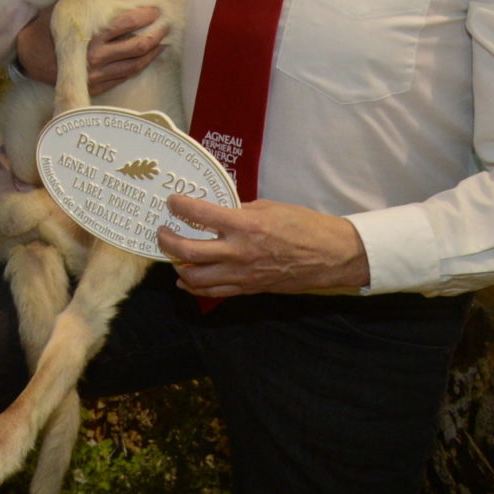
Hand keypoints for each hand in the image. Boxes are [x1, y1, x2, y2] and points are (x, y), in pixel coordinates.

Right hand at [13, 3, 165, 92]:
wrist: (30, 57)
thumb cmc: (48, 27)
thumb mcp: (66, 5)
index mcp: (90, 34)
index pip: (128, 22)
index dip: (145, 15)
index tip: (155, 9)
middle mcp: (95, 56)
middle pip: (138, 45)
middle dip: (156, 34)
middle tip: (165, 25)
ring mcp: (97, 74)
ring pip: (136, 64)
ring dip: (153, 52)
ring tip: (161, 42)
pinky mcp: (96, 86)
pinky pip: (125, 76)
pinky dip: (140, 66)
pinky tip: (147, 58)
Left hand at [158, 194, 369, 296]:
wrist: (331, 256)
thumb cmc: (304, 226)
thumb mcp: (269, 208)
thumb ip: (240, 211)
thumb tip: (218, 211)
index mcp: (244, 225)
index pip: (199, 213)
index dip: (179, 205)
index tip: (172, 201)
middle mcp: (238, 252)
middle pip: (187, 252)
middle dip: (167, 240)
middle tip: (162, 231)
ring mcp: (242, 274)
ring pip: (195, 278)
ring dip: (178, 266)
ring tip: (173, 255)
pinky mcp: (249, 288)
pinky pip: (214, 291)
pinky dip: (195, 286)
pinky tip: (186, 280)